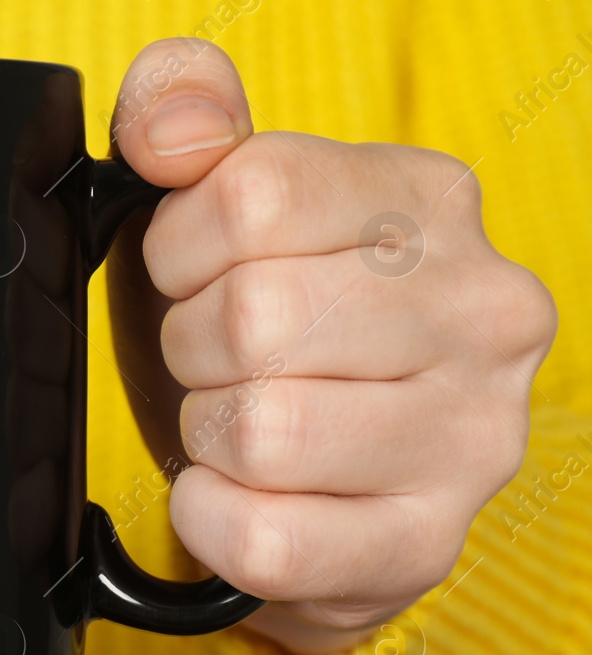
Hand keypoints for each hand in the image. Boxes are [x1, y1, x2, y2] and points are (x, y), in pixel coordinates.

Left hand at [104, 39, 556, 654]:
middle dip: (192, 344)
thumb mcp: (218, 200)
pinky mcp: (425, 543)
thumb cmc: (269, 324)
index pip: (255, 193)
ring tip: (237, 420)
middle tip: (217, 359)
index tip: (192, 271)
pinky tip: (233, 492)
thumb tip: (171, 127)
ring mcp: (471, 436)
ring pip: (262, 430)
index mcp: (431, 200)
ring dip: (207, 432)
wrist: (319, 473)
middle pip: (254, 316)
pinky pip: (266, 538)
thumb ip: (182, 112)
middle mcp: (483, 311)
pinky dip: (211, 518)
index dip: (180, 243)